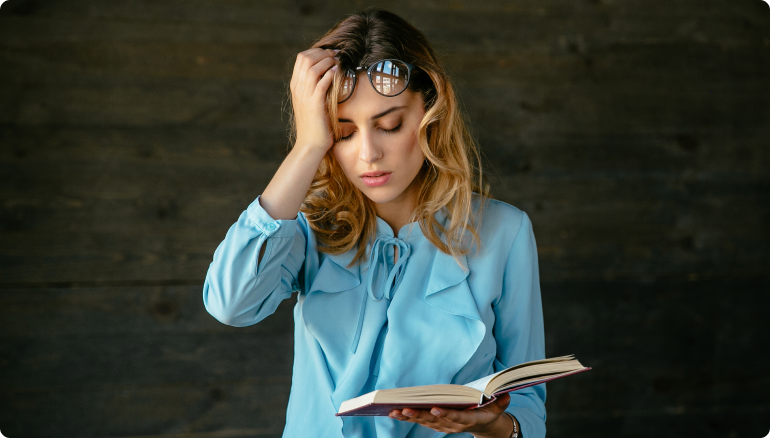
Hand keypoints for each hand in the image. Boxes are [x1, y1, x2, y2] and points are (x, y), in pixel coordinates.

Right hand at [289, 47, 339, 152]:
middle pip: (306, 59)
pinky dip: (329, 75)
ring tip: (338, 61)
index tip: (330, 53)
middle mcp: (298, 89)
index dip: (316, 51)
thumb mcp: (311, 102)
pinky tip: (337, 73)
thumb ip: (314, 88)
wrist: (311, 144)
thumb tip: (327, 73)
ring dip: (327, 61)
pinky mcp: (314, 105)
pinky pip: (321, 83)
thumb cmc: (315, 124)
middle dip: (323, 53)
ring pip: (313, 68)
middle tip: (336, 54)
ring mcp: (305, 96)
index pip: (301, 58)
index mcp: (296, 86)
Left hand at [389, 392, 513, 437]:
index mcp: (469, 419)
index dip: (445, 414)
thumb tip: (505, 394)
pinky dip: (408, 418)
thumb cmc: (490, 412)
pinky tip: (395, 413)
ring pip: (425, 422)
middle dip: (420, 416)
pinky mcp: (438, 424)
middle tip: (405, 410)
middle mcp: (454, 425)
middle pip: (435, 421)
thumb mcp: (498, 408)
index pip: (456, 417)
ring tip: (394, 411)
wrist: (485, 427)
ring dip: (410, 417)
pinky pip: (422, 422)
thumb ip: (500, 403)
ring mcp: (445, 426)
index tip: (434, 409)